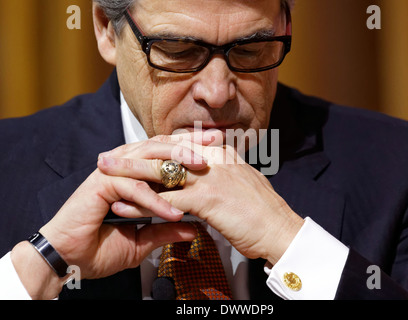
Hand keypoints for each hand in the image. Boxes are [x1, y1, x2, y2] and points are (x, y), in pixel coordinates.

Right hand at [11, 139, 206, 298]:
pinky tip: (173, 211)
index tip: (217, 150)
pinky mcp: (100, 185)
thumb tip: (193, 228)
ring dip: (175, 162)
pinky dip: (155, 200)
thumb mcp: (142, 238)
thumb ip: (165, 229)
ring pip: (147, 157)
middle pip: (159, 146)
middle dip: (188, 143)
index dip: (190, 149)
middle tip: (215, 141)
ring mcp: (111, 173)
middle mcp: (123, 167)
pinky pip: (134, 188)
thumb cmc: (100, 247)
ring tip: (201, 168)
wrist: (69, 259)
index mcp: (133, 174)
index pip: (165, 154)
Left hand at [97, 131, 303, 264]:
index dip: (152, 149)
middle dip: (133, 155)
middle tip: (107, 158)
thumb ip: (221, 175)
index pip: (178, 146)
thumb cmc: (263, 213)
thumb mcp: (241, 184)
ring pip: (161, 172)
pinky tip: (123, 208)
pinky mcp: (208, 197)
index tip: (132, 151)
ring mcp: (211, 176)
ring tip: (105, 177)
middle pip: (165, 153)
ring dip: (129, 176)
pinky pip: (166, 199)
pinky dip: (141, 205)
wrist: (282, 230)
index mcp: (221, 155)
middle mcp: (214, 160)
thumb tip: (203, 175)